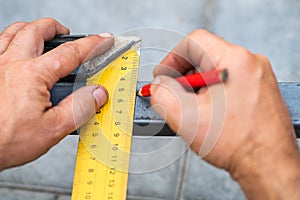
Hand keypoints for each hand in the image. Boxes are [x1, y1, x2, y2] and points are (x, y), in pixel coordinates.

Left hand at [0, 18, 112, 169]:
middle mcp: (11, 64)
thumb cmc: (6, 141)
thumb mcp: (52, 129)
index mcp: (31, 75)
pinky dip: (12, 38)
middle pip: (37, 31)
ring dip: (34, 29)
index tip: (103, 39)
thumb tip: (98, 93)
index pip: (70, 53)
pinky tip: (18, 47)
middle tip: (68, 34)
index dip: (92, 44)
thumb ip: (79, 108)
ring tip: (45, 35)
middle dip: (57, 28)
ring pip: (15, 31)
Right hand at [151, 30, 299, 198]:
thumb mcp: (186, 117)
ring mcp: (257, 77)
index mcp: (235, 61)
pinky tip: (208, 113)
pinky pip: (227, 83)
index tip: (164, 76)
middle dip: (184, 77)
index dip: (172, 58)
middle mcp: (250, 64)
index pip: (194, 41)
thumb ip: (162, 94)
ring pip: (214, 72)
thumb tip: (157, 85)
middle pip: (204, 57)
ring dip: (197, 88)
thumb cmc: (239, 144)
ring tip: (194, 110)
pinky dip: (212, 94)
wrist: (268, 165)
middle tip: (175, 97)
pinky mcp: (259, 90)